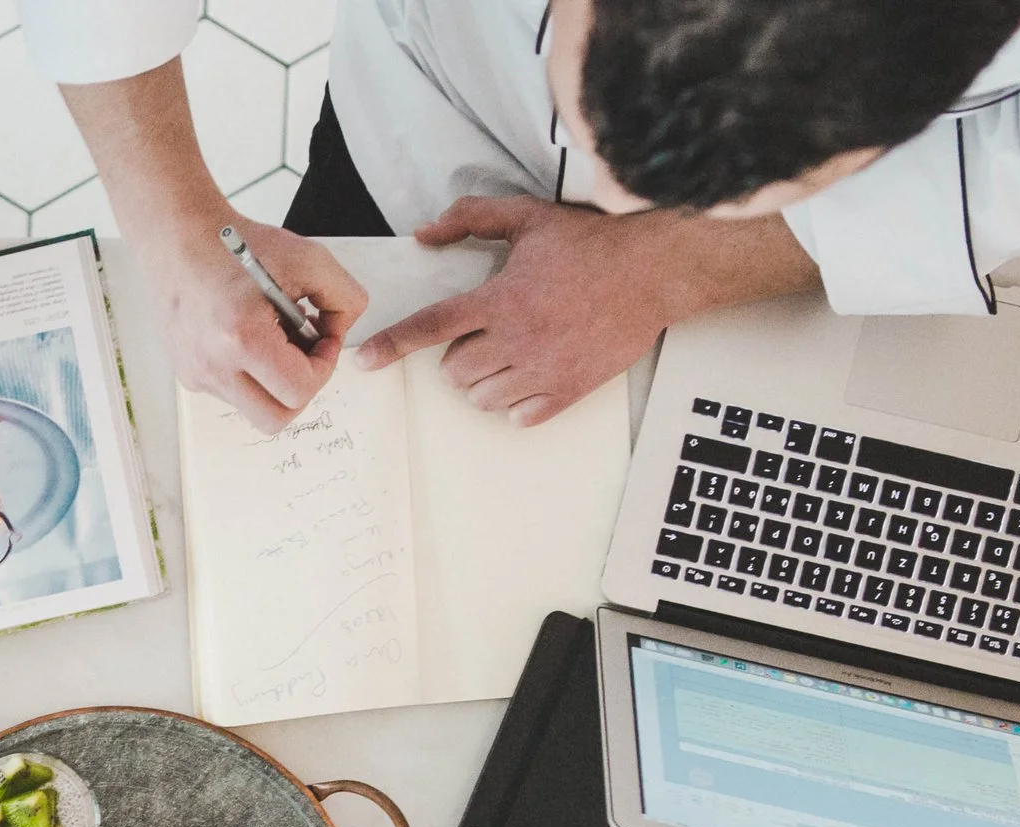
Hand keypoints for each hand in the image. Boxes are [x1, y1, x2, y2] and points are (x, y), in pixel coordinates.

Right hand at [140, 214, 366, 429]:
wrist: (178, 237)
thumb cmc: (236, 244)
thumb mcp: (308, 259)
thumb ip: (345, 298)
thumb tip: (341, 332)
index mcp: (242, 338)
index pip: (300, 390)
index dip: (324, 367)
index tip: (323, 339)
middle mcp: (213, 365)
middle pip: (275, 419)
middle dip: (300, 390)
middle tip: (304, 354)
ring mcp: (197, 374)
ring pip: (253, 408)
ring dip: (274, 383)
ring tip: (275, 340)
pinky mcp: (188, 374)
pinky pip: (232, 393)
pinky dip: (250, 374)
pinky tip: (250, 338)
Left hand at [351, 196, 815, 425]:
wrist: (655, 270)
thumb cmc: (593, 244)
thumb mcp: (529, 218)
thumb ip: (473, 219)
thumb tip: (426, 233)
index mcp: (500, 299)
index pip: (431, 326)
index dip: (392, 344)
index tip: (363, 361)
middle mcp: (517, 339)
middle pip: (454, 372)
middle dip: (458, 357)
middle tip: (485, 335)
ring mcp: (543, 368)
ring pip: (482, 398)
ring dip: (483, 381)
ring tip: (508, 353)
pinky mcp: (569, 389)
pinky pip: (520, 415)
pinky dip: (516, 403)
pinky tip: (531, 375)